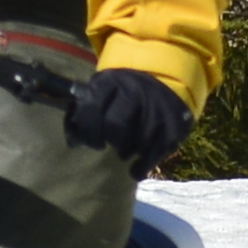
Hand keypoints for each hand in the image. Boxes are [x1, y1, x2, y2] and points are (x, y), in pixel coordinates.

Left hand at [62, 66, 190, 169]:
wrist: (162, 76)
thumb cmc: (122, 91)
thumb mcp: (102, 89)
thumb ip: (86, 110)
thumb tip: (73, 142)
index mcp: (112, 82)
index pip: (92, 109)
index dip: (87, 130)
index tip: (93, 141)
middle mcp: (136, 92)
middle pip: (116, 125)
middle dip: (110, 139)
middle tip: (109, 143)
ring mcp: (157, 108)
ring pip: (137, 141)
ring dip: (127, 151)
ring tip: (124, 151)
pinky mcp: (174, 125)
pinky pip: (156, 153)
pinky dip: (142, 166)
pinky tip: (135, 170)